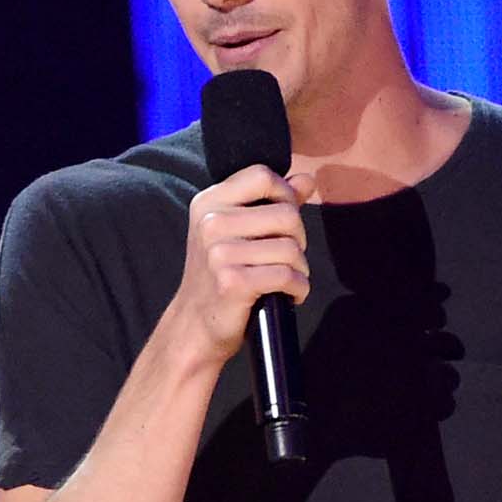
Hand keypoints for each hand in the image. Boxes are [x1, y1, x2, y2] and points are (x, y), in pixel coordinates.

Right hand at [170, 164, 313, 366]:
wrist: (195, 326)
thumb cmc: (220, 276)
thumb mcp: (237, 231)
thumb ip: (272, 202)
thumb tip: (306, 180)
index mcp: (208, 203)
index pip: (262, 176)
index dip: (285, 195)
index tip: (284, 221)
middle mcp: (210, 223)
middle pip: (286, 213)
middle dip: (298, 239)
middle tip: (287, 258)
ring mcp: (219, 253)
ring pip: (290, 248)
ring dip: (299, 268)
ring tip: (286, 279)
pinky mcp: (233, 282)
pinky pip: (287, 275)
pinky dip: (298, 288)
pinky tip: (288, 295)